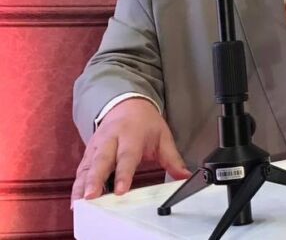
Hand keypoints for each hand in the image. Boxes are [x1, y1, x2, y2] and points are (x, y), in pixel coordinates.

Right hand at [71, 98, 190, 205]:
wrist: (127, 105)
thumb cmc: (146, 124)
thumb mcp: (163, 137)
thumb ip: (173, 159)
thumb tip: (186, 177)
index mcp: (131, 135)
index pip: (127, 157)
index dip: (123, 174)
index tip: (121, 191)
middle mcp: (110, 141)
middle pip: (101, 162)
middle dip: (95, 180)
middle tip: (91, 197)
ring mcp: (96, 147)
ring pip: (87, 167)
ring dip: (81, 186)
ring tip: (79, 204)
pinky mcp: (88, 154)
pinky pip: (81, 170)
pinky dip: (76, 185)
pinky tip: (75, 201)